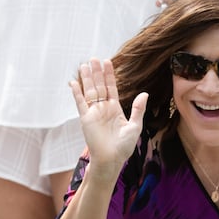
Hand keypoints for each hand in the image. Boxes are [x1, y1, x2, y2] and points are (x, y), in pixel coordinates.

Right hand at [70, 58, 147, 178]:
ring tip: (85, 65)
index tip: (107, 62)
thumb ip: (138, 109)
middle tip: (94, 59)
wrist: (111, 159)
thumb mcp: (135, 126)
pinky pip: (80, 103)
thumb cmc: (124, 147)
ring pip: (89, 91)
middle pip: (99, 86)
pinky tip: (73, 82)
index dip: (109, 75)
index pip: (111, 88)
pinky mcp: (85, 119)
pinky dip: (76, 93)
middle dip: (97, 73)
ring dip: (86, 78)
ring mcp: (93, 113)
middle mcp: (103, 109)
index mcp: (115, 109)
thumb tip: (144, 94)